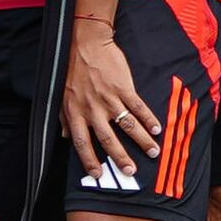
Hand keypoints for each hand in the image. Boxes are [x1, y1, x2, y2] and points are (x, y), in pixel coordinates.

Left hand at [57, 18, 160, 186]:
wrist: (86, 45)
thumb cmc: (73, 73)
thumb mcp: (63, 97)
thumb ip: (66, 119)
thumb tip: (65, 137)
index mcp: (75, 112)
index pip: (81, 142)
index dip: (88, 159)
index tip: (97, 174)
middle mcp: (91, 108)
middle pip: (107, 138)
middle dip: (120, 157)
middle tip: (131, 171)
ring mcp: (108, 98)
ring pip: (127, 125)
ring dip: (141, 140)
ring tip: (153, 152)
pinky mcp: (123, 87)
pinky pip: (138, 107)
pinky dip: (149, 119)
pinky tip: (157, 129)